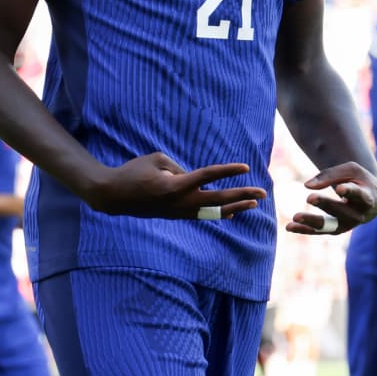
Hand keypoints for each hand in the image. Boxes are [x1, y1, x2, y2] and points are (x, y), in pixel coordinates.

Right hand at [88, 154, 265, 219]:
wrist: (114, 196)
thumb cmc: (134, 172)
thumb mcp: (157, 159)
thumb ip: (180, 168)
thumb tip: (196, 180)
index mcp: (176, 185)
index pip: (209, 177)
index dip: (228, 171)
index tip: (246, 167)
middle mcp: (181, 202)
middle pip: (218, 199)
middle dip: (242, 195)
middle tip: (263, 192)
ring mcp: (179, 212)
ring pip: (213, 211)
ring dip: (234, 206)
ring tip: (254, 203)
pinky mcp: (175, 216)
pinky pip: (202, 215)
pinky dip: (218, 213)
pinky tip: (232, 213)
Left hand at [287, 163, 376, 234]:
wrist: (374, 200)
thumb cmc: (361, 181)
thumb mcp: (351, 170)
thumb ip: (330, 175)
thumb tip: (307, 186)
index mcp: (367, 197)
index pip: (359, 195)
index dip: (350, 191)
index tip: (341, 188)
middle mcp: (358, 215)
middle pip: (341, 210)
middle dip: (325, 204)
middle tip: (309, 198)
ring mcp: (347, 225)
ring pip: (329, 225)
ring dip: (311, 221)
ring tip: (295, 217)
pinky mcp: (336, 229)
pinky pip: (319, 231)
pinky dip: (304, 229)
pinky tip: (289, 226)